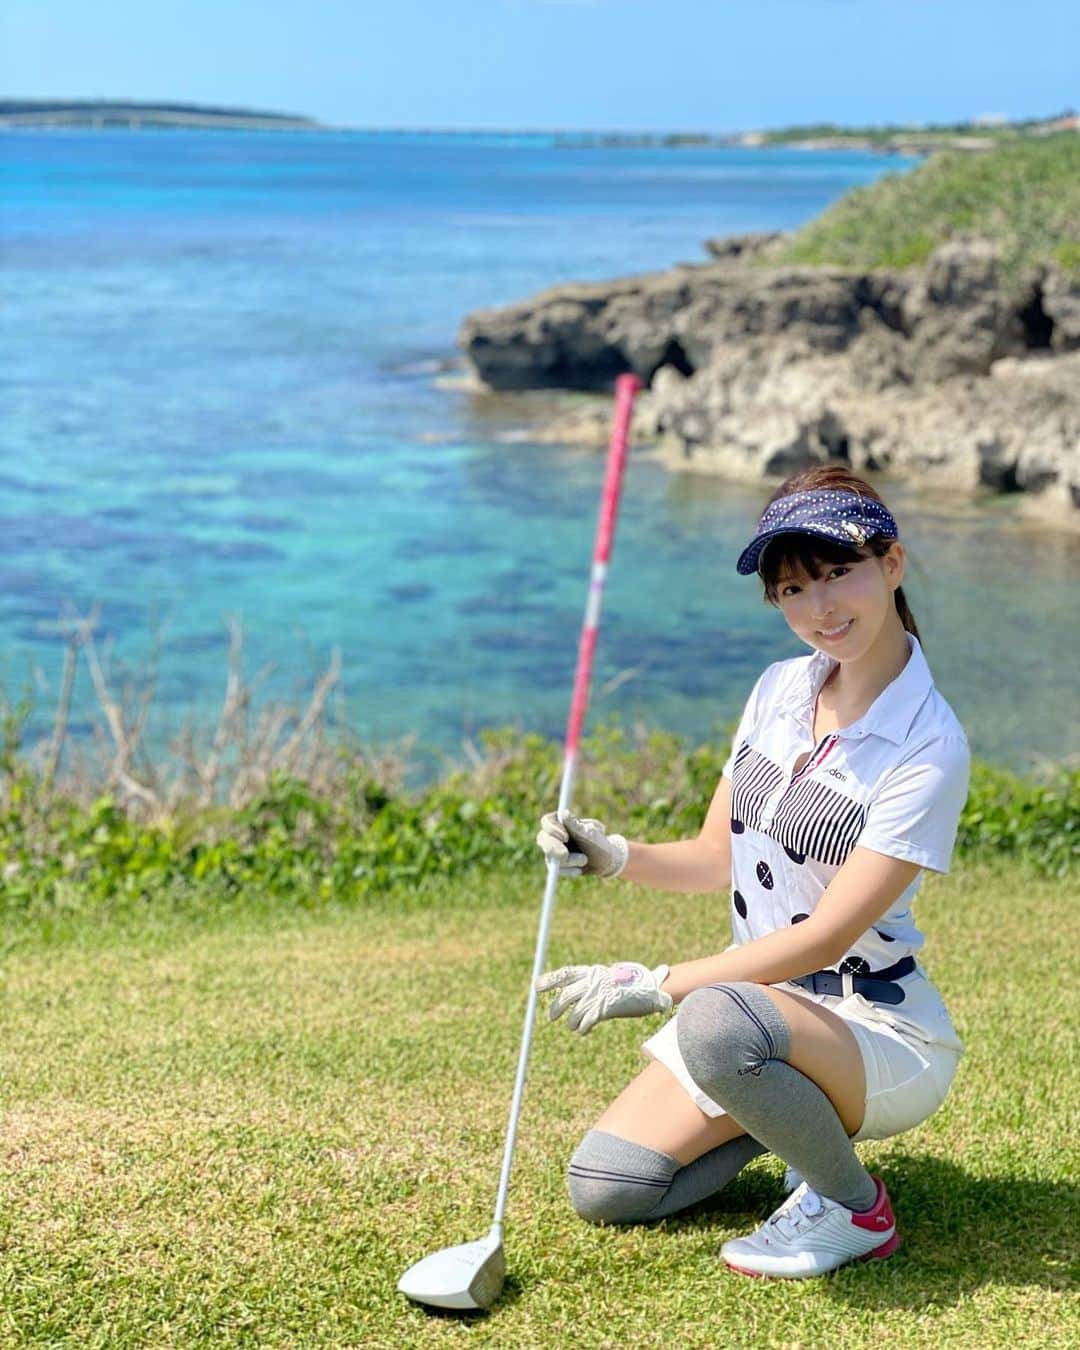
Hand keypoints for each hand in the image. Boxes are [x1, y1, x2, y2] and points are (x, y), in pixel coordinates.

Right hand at [536, 810, 628, 877]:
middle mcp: (554, 836)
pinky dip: (568, 870)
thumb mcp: (590, 835)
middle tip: (565, 855)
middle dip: (553, 848)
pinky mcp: (556, 865)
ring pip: (550, 856)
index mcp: (561, 822)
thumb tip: (564, 813)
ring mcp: (553, 851)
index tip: (566, 837)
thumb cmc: (599, 843)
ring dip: (568, 861)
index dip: (552, 829)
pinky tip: (578, 870)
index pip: (546, 821)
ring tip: (584, 860)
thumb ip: (576, 826)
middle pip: (542, 839)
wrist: (606, 861)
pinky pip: (556, 870)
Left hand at [536, 961, 671, 1034]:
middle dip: (556, 1008)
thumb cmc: (627, 985)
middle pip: (565, 996)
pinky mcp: (604, 1009)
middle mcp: (592, 982)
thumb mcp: (607, 978)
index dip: (549, 980)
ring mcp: (597, 996)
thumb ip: (590, 982)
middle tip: (552, 1017)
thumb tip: (567, 990)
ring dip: (572, 1023)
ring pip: (574, 1013)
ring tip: (574, 1026)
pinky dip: (582, 1029)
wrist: (650, 989)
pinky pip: (585, 1022)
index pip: (565, 974)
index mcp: (591, 972)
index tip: (537, 987)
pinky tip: (585, 1030)